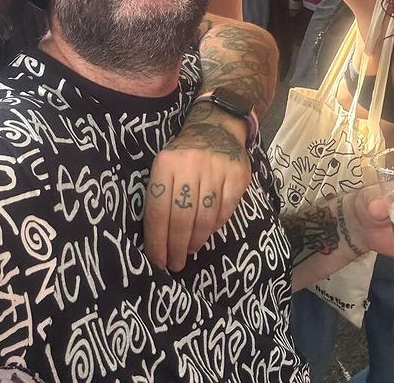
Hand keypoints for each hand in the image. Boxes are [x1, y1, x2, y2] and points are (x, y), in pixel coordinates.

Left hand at [143, 119, 251, 271]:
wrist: (216, 129)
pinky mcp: (237, 176)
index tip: (157, 261)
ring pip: (203, 218)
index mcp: (165, 164)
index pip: (157, 210)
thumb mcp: (165, 168)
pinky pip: (224, 212)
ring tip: (189, 250)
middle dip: (175, 247)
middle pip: (180, 218)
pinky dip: (214, 228)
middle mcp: (189, 165)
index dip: (156, 240)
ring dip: (195, 241)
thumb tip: (158, 241)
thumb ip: (161, 197)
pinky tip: (206, 233)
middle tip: (174, 265)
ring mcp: (216, 170)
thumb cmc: (183, 157)